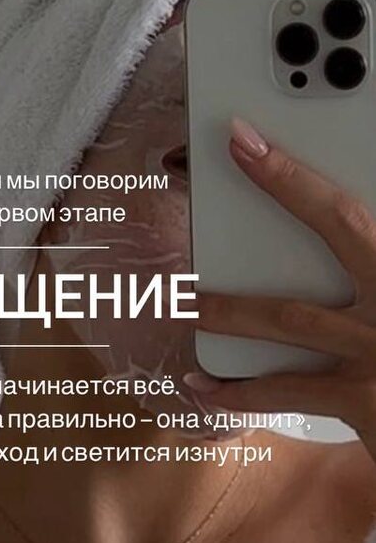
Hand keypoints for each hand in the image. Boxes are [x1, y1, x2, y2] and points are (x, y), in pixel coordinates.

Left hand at [182, 116, 375, 466]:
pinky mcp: (363, 402)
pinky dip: (239, 393)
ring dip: (231, 306)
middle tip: (231, 156)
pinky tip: (201, 386)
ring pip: (293, 316)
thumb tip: (338, 232)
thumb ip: (363, 260)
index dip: (295, 175)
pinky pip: (289, 392)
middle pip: (339, 232)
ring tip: (185, 300)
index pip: (352, 213)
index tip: (246, 140)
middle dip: (283, 190)